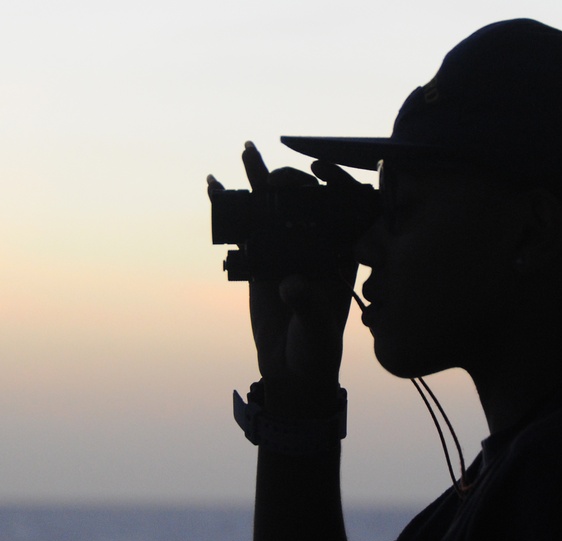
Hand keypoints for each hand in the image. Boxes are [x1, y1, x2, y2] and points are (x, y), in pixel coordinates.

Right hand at [208, 142, 360, 414]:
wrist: (292, 370)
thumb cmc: (317, 351)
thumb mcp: (318, 331)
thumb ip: (308, 306)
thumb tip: (291, 284)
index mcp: (342, 254)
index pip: (347, 208)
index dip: (337, 183)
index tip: (321, 172)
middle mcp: (316, 245)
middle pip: (306, 200)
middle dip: (293, 182)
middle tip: (277, 179)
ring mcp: (286, 248)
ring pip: (274, 206)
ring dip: (260, 177)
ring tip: (247, 149)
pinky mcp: (259, 259)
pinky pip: (245, 227)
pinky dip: (229, 206)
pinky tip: (214, 185)